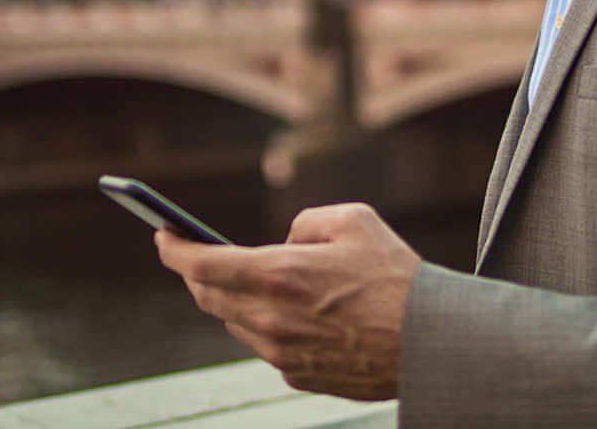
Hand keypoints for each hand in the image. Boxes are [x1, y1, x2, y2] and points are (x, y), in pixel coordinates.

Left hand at [155, 202, 419, 400]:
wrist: (434, 345)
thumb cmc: (396, 278)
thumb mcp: (352, 220)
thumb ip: (303, 223)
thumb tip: (283, 242)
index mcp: (277, 274)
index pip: (200, 265)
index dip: (173, 249)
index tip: (162, 236)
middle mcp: (271, 318)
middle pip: (208, 297)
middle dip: (196, 274)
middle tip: (195, 254)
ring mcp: (282, 353)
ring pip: (235, 324)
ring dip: (232, 301)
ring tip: (246, 280)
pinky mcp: (298, 376)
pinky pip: (265, 346)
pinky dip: (265, 326)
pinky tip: (289, 313)